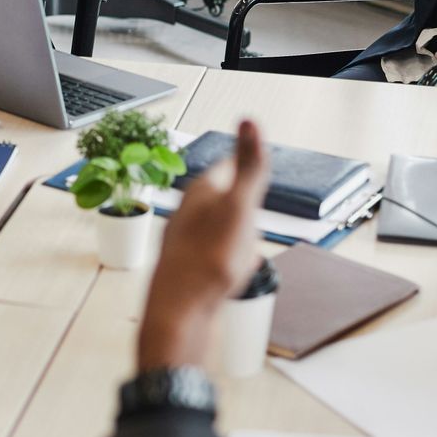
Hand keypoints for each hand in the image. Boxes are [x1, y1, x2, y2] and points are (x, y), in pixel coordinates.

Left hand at [137, 119, 269, 370]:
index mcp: (200, 193)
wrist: (177, 316)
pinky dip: (229, 259)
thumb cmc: (208, 263)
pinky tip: (233, 273)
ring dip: (237, 235)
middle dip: (243, 206)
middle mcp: (186, 213)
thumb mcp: (239, 209)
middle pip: (223, 198)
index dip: (248, 172)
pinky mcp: (184, 269)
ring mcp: (182, 242)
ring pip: (217, 227)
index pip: (228, 167)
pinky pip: (213, 255)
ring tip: (247, 248)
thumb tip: (250, 120)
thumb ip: (249, 167)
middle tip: (255, 217)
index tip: (259, 177)